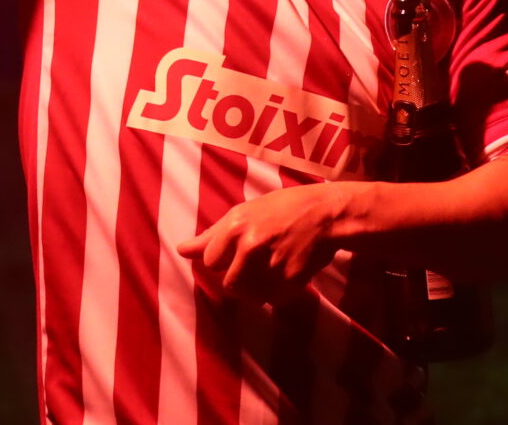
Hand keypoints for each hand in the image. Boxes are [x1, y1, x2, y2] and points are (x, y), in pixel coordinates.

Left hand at [178, 181, 370, 303]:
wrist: (326, 214)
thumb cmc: (281, 208)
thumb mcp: (244, 212)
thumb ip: (212, 234)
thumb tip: (181, 250)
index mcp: (235, 226)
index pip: (210, 262)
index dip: (222, 261)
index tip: (236, 254)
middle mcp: (250, 246)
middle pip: (229, 285)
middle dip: (239, 280)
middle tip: (255, 266)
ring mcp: (272, 265)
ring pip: (251, 296)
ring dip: (258, 290)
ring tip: (271, 270)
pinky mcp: (292, 280)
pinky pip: (274, 299)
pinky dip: (279, 292)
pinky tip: (287, 272)